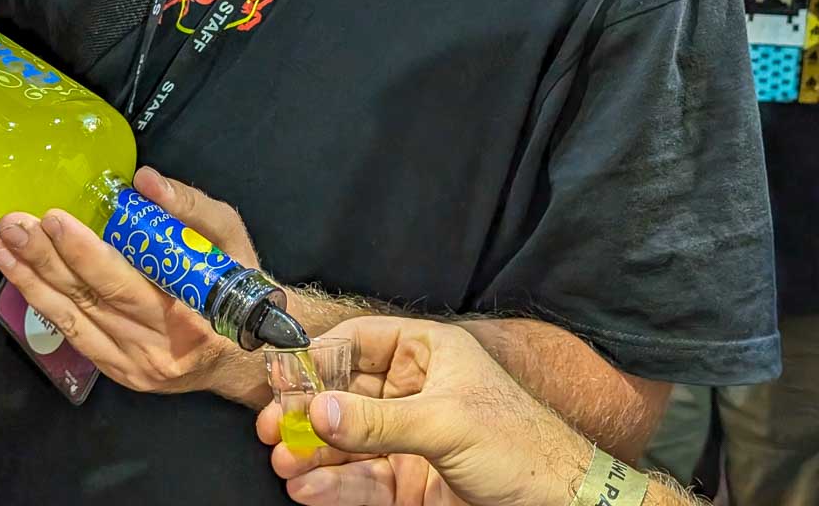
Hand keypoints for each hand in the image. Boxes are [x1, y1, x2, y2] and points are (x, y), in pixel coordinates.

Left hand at [0, 168, 269, 404]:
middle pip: (89, 300)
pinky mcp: (120, 372)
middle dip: (45, 259)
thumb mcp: (230, 234)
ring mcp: (134, 365)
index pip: (126, 282)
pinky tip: (21, 278)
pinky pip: (74, 336)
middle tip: (14, 224)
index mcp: (188, 311)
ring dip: (31, 281)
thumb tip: (144, 181)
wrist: (248, 352)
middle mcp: (156, 347)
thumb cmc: (240, 281)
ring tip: (2, 246)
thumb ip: (190, 207)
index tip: (55, 218)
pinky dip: (43, 305)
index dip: (86, 253)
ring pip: (72, 319)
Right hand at [257, 317, 590, 505]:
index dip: (319, 357)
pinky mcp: (410, 481)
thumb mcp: (445, 423)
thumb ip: (377, 421)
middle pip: (346, 394)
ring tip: (282, 461)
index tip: (281, 377)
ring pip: (348, 440)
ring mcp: (409, 436)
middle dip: (307, 411)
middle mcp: (413, 389)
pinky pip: (362, 479)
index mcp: (427, 352)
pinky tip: (306, 489)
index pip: (360, 343)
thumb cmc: (520, 444)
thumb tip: (316, 410)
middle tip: (272, 426)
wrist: (560, 503)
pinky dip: (333, 485)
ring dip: (313, 452)